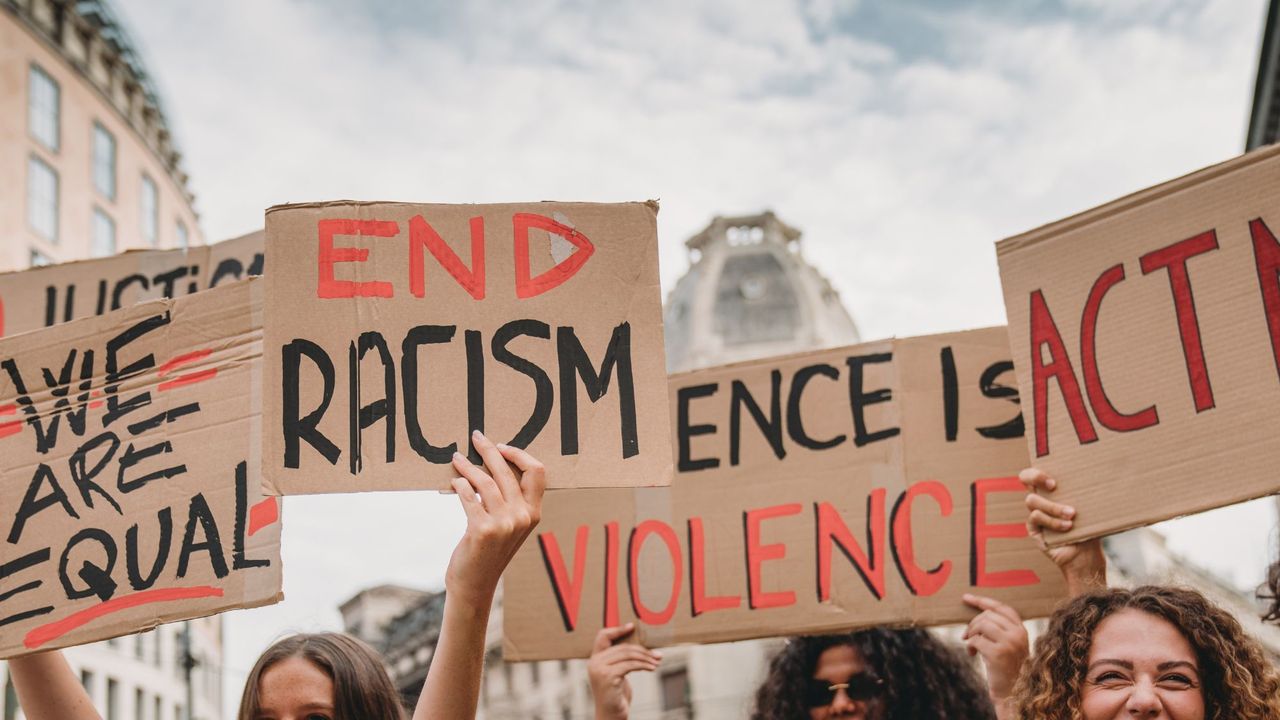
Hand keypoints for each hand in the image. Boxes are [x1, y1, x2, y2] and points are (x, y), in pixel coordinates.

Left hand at [446, 430, 545, 604]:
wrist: (475, 584)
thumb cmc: (489, 551)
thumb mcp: (509, 526)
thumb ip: (510, 501)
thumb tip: (493, 464)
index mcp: (534, 513)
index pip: (537, 472)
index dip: (519, 454)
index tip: (501, 446)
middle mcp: (523, 517)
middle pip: (508, 471)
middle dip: (489, 450)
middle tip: (476, 437)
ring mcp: (504, 524)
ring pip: (485, 481)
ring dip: (468, 466)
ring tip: (456, 458)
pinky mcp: (482, 530)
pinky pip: (469, 497)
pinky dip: (460, 485)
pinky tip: (454, 481)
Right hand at [588, 624, 660, 719]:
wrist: (611, 715)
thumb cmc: (616, 695)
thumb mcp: (618, 674)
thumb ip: (621, 660)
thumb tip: (643, 647)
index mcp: (595, 659)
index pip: (602, 636)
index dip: (617, 629)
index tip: (632, 626)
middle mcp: (594, 662)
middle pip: (622, 647)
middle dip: (642, 649)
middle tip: (657, 654)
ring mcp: (599, 669)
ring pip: (627, 654)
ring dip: (646, 657)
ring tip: (657, 661)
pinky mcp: (608, 676)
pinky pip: (630, 665)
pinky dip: (644, 665)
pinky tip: (652, 668)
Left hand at [962, 594, 1028, 706]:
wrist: (1011, 692)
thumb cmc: (1005, 667)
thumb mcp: (1008, 645)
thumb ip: (999, 629)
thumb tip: (976, 615)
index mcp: (1022, 630)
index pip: (1002, 608)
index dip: (983, 601)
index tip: (966, 598)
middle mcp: (1018, 634)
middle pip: (988, 615)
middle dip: (973, 623)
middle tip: (966, 636)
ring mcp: (1010, 643)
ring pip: (982, 624)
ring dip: (970, 634)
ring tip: (970, 645)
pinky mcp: (999, 653)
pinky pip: (976, 640)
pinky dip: (969, 645)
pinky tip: (971, 654)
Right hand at [1019, 468, 1105, 594]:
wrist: (1087, 558)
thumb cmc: (1090, 530)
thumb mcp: (1090, 510)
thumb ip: (1087, 495)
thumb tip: (1103, 477)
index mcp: (1052, 491)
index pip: (1035, 473)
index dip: (1037, 470)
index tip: (1053, 477)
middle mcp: (1041, 500)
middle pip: (1025, 478)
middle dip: (1037, 477)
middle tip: (1054, 485)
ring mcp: (1036, 514)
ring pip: (1032, 501)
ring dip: (1053, 507)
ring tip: (1072, 515)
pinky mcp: (1034, 529)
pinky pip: (1035, 518)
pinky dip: (1052, 521)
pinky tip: (1067, 527)